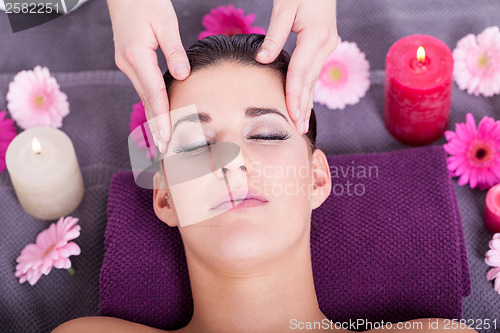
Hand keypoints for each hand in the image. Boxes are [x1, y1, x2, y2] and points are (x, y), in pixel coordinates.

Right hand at [107, 0, 189, 152]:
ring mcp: (127, 65)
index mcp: (137, 56)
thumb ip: (174, 51)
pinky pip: (143, 88)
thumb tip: (183, 75)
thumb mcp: (165, 22)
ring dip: (154, 119)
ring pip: (144, 97)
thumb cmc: (146, 2)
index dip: (162, 118)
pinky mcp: (129, 62)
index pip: (153, 94)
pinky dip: (152, 105)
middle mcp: (128, 64)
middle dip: (156, 127)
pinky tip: (159, 117)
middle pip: (147, 101)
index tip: (167, 138)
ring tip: (163, 141)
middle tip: (165, 151)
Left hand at [256, 0, 337, 133]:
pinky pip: (314, 73)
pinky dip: (308, 89)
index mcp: (316, 36)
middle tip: (299, 129)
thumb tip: (262, 60)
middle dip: (303, 106)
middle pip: (310, 81)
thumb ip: (274, 35)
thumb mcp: (285, 6)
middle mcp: (325, 45)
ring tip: (303, 123)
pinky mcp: (324, 46)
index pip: (300, 72)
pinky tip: (305, 103)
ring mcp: (327, 46)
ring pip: (313, 79)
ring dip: (307, 102)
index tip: (290, 115)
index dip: (294, 95)